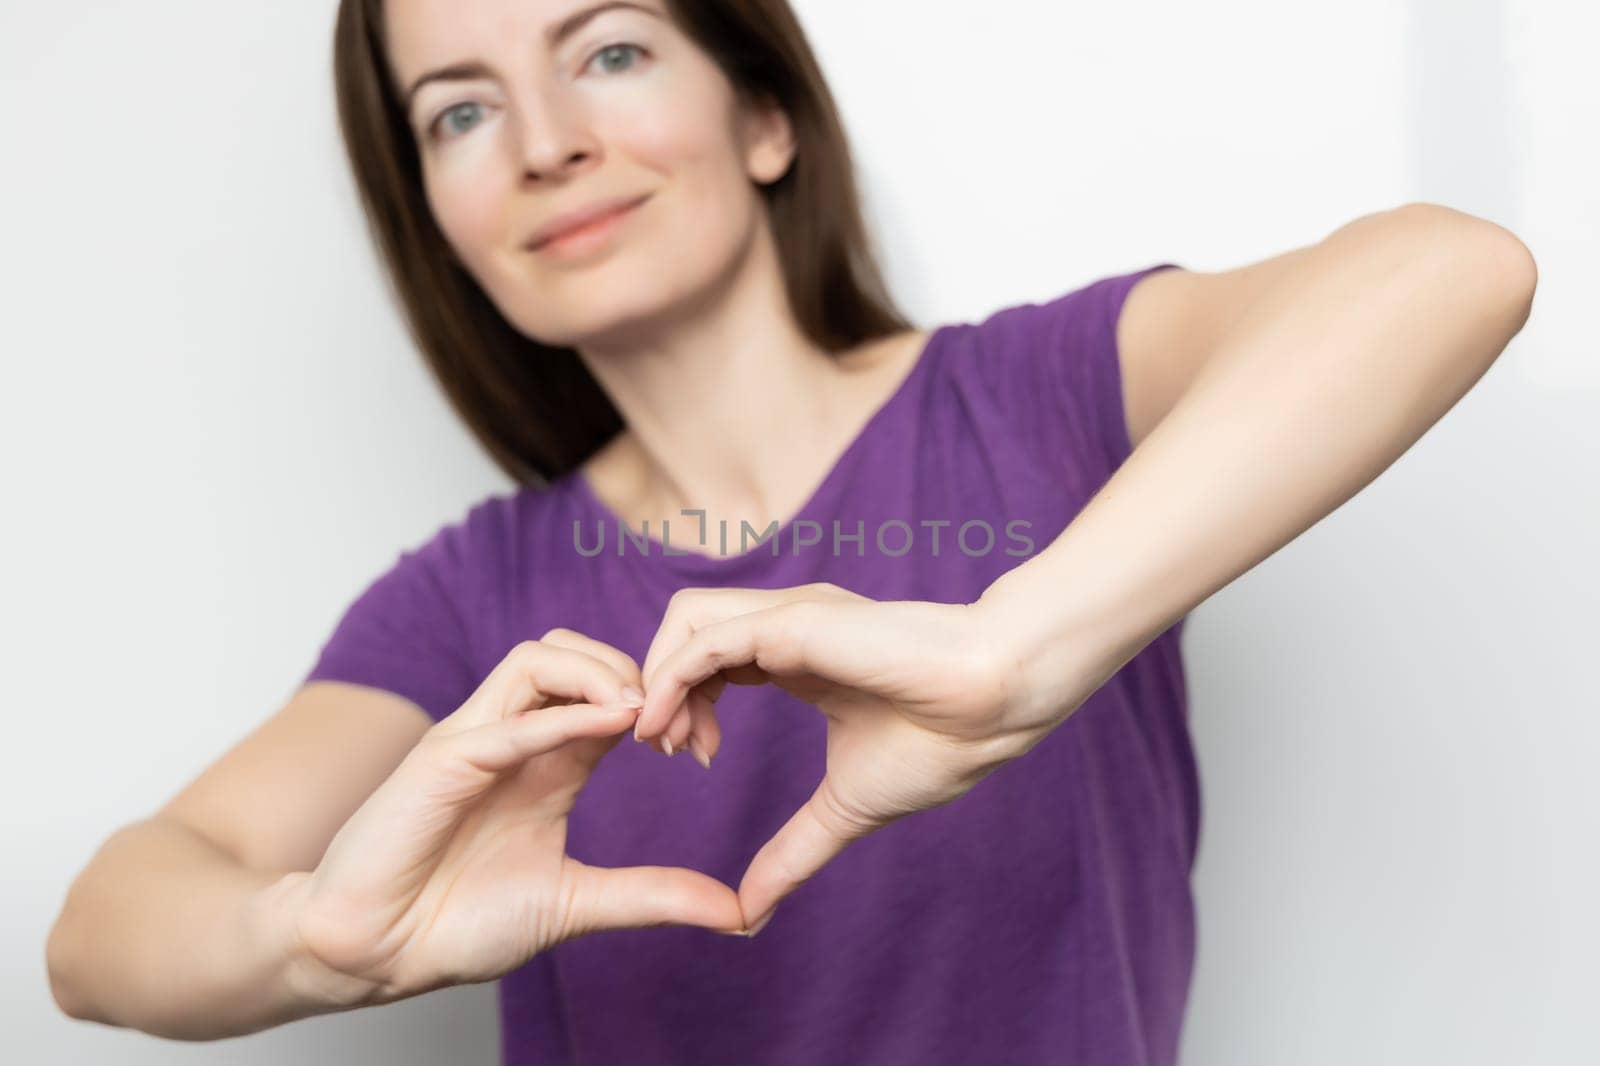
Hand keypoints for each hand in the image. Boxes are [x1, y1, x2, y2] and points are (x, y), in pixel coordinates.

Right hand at [290, 629, 745, 1004]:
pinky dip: (560, 716)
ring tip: (642, 717)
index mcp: (546, 760)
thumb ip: (652, 896)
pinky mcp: (441, 761)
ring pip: (537, 658)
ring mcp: (474, 741)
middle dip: (633, 670)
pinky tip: (612, 728)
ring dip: (599, 673)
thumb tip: (736, 912)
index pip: (606, 690)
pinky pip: (505, 720)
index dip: (659, 701)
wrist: (376, 954)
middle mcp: (512, 737)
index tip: (698, 748)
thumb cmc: (459, 922)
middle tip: (675, 725)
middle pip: (572, 650)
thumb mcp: (576, 904)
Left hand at [633, 583, 1058, 933]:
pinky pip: (705, 639)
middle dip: (659, 692)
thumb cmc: (940, 744)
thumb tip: (751, 914)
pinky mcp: (792, 622)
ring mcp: (788, 618)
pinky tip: (669, 729)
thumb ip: (793, 851)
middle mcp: (786, 626)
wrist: (993, 708)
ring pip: (685, 621)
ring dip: (657, 681)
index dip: (686, 704)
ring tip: (672, 742)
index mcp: (798, 655)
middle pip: (684, 635)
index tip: (700, 760)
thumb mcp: (844, 808)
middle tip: (675, 753)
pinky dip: (670, 680)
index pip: (711, 658)